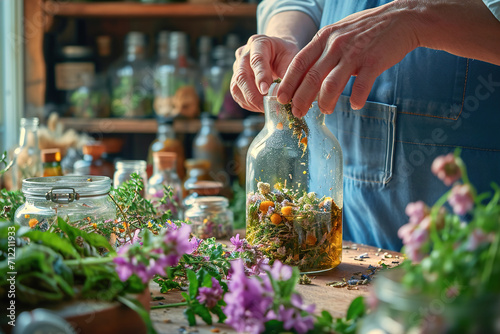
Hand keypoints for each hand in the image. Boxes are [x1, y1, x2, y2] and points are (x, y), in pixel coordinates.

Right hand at [230, 34, 299, 112]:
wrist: (278, 53)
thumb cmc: (286, 55)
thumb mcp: (292, 58)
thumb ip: (289, 74)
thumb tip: (286, 95)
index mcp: (259, 43)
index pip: (257, 60)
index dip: (260, 76)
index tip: (265, 91)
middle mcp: (243, 54)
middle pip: (242, 76)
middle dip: (253, 95)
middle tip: (266, 106)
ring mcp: (237, 67)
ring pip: (236, 87)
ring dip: (250, 101)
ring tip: (265, 108)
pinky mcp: (235, 80)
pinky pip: (237, 95)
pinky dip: (248, 104)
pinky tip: (260, 107)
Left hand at [276, 1, 419, 115]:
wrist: (400, 18)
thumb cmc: (366, 30)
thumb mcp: (337, 34)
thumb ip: (321, 52)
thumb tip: (304, 76)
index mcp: (324, 38)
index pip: (299, 63)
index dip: (288, 83)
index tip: (280, 98)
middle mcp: (336, 45)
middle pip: (311, 77)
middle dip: (301, 99)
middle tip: (297, 113)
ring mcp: (355, 53)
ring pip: (331, 84)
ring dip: (325, 102)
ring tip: (325, 111)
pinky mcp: (374, 61)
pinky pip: (361, 85)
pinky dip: (356, 98)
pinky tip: (355, 105)